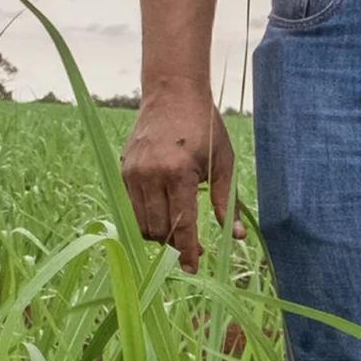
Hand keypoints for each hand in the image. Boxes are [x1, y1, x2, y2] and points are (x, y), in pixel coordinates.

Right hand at [120, 82, 235, 273]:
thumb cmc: (204, 127)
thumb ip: (227, 201)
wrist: (172, 92)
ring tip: (178, 230)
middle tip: (193, 246)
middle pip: (159, 229)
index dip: (188, 250)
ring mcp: (133, 173)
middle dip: (175, 244)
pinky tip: (163, 213)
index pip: (182, 224)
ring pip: (141, 222)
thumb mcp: (224, 162)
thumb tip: (236, 237)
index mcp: (179, 173)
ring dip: (159, 234)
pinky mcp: (124, 170)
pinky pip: (131, 207)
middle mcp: (151, 175)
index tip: (193, 268)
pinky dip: (146, 218)